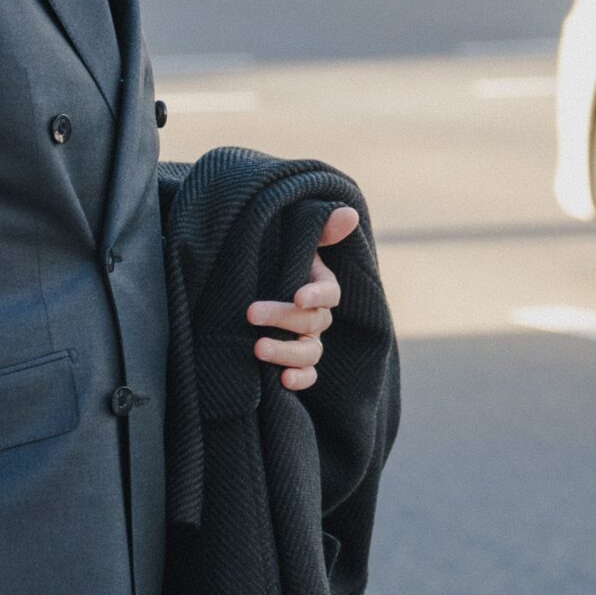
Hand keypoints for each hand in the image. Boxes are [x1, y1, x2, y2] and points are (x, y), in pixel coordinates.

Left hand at [247, 204, 358, 392]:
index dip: (318, 295)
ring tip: (258, 348)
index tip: (299, 296)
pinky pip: (307, 374)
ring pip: (311, 352)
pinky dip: (300, 380)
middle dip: (283, 318)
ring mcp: (306, 340)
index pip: (329, 293)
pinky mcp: (292, 360)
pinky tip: (283, 381)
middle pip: (314, 322)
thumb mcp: (290, 240)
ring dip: (288, 353)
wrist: (246, 284)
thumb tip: (348, 213)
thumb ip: (319, 228)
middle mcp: (316, 315)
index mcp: (318, 285)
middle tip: (251, 313)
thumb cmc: (271, 258)